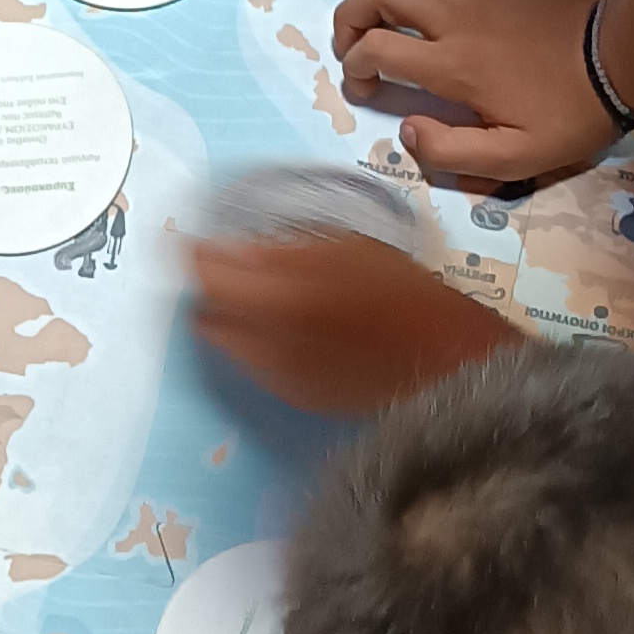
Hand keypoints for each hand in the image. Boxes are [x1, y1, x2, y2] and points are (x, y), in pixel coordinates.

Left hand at [190, 232, 505, 413]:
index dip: (191, 249)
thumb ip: (279, 248)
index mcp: (278, 294)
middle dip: (209, 288)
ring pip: (222, 341)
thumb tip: (231, 246)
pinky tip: (289, 328)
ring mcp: (273, 373)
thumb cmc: (403, 293)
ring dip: (230, 316)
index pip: (199, 269)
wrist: (442, 358)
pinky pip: (250, 363)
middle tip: (230, 267)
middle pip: (203, 310)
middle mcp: (264, 340)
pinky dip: (255, 343)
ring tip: (265, 297)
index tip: (195, 239)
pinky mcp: (289, 394)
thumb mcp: (345, 247)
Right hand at [333, 0, 613, 181]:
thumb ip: (454, 152)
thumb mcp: (517, 157)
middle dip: (350, 18)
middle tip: (351, 44)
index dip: (355, 69)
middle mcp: (454, 19)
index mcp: (452, 66)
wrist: (623, 56)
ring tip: (373, 11)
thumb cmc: (571, 112)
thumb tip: (408, 132)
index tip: (364, 88)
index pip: (377, 51)